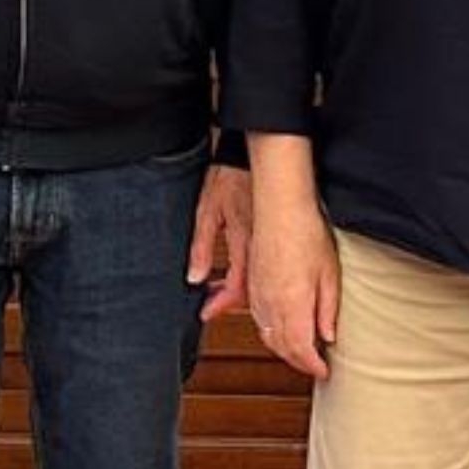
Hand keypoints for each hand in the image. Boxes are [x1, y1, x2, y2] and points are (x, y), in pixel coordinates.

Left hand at [188, 163, 254, 323]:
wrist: (255, 156)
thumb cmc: (229, 177)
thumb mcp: (207, 211)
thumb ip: (201, 247)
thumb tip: (195, 277)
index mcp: (243, 240)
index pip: (237, 286)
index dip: (221, 303)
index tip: (206, 312)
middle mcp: (260, 245)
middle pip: (251, 288)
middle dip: (229, 302)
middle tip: (211, 304)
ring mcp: (269, 241)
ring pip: (260, 279)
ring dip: (240, 290)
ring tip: (220, 292)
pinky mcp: (272, 234)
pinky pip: (265, 264)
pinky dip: (251, 275)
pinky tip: (236, 274)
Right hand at [248, 194, 338, 380]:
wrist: (280, 209)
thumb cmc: (306, 234)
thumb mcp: (329, 274)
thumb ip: (327, 309)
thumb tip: (328, 336)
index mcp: (293, 306)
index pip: (301, 350)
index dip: (312, 366)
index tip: (323, 371)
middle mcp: (270, 305)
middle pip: (282, 347)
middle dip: (298, 361)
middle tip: (315, 365)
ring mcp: (258, 296)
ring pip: (268, 335)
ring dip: (283, 348)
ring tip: (301, 351)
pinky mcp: (251, 285)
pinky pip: (258, 319)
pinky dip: (270, 331)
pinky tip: (281, 328)